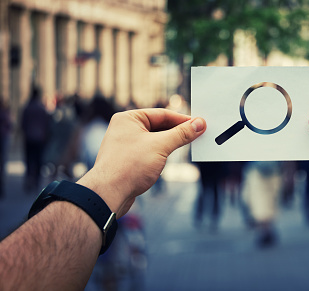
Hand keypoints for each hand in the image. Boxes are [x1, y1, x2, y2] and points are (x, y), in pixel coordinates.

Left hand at [78, 109, 205, 216]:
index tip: (199, 124)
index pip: (162, 114)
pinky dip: (162, 153)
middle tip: (198, 134)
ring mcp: (126, 145)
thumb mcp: (161, 146)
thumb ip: (181, 134)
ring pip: (155, 140)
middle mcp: (125, 129)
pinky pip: (150, 152)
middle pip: (159, 126)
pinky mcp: (128, 160)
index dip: (182, 119)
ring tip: (188, 145)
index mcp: (128, 119)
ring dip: (171, 143)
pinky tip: (171, 158)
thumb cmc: (129, 166)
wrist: (108, 194)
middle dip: (178, 132)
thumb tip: (199, 124)